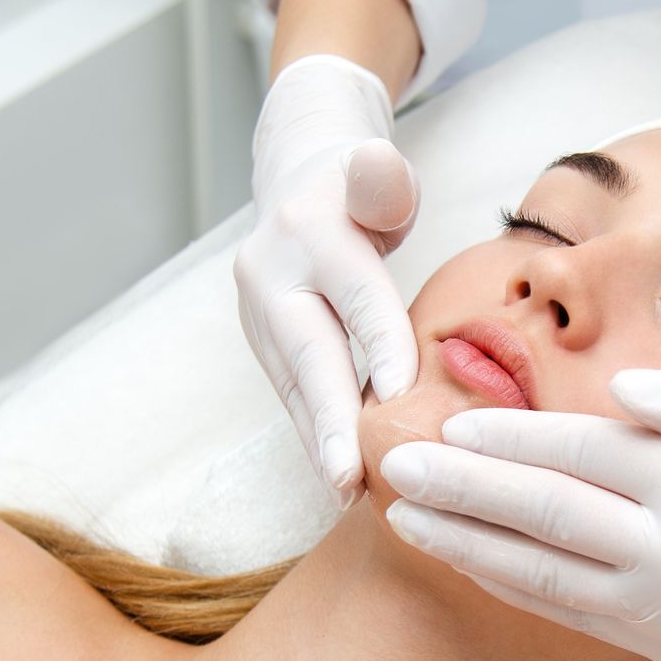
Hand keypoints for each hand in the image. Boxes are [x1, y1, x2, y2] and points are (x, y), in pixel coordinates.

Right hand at [238, 54, 421, 505]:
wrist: (298, 183)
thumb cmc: (361, 188)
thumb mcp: (379, 171)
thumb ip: (383, 178)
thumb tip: (379, 170)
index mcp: (311, 230)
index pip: (355, 295)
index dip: (380, 345)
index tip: (402, 400)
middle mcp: (271, 273)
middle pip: (308, 352)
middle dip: (330, 418)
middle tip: (349, 475)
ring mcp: (257, 311)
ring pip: (293, 383)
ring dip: (317, 441)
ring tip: (343, 490)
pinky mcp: (260, 341)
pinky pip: (291, 391)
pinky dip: (313, 432)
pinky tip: (335, 473)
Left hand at [377, 368, 660, 660]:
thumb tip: (618, 392)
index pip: (585, 453)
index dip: (511, 438)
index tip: (451, 424)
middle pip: (545, 513)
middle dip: (462, 489)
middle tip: (393, 468)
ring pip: (545, 575)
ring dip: (469, 546)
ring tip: (406, 521)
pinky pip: (575, 618)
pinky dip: (516, 589)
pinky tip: (474, 566)